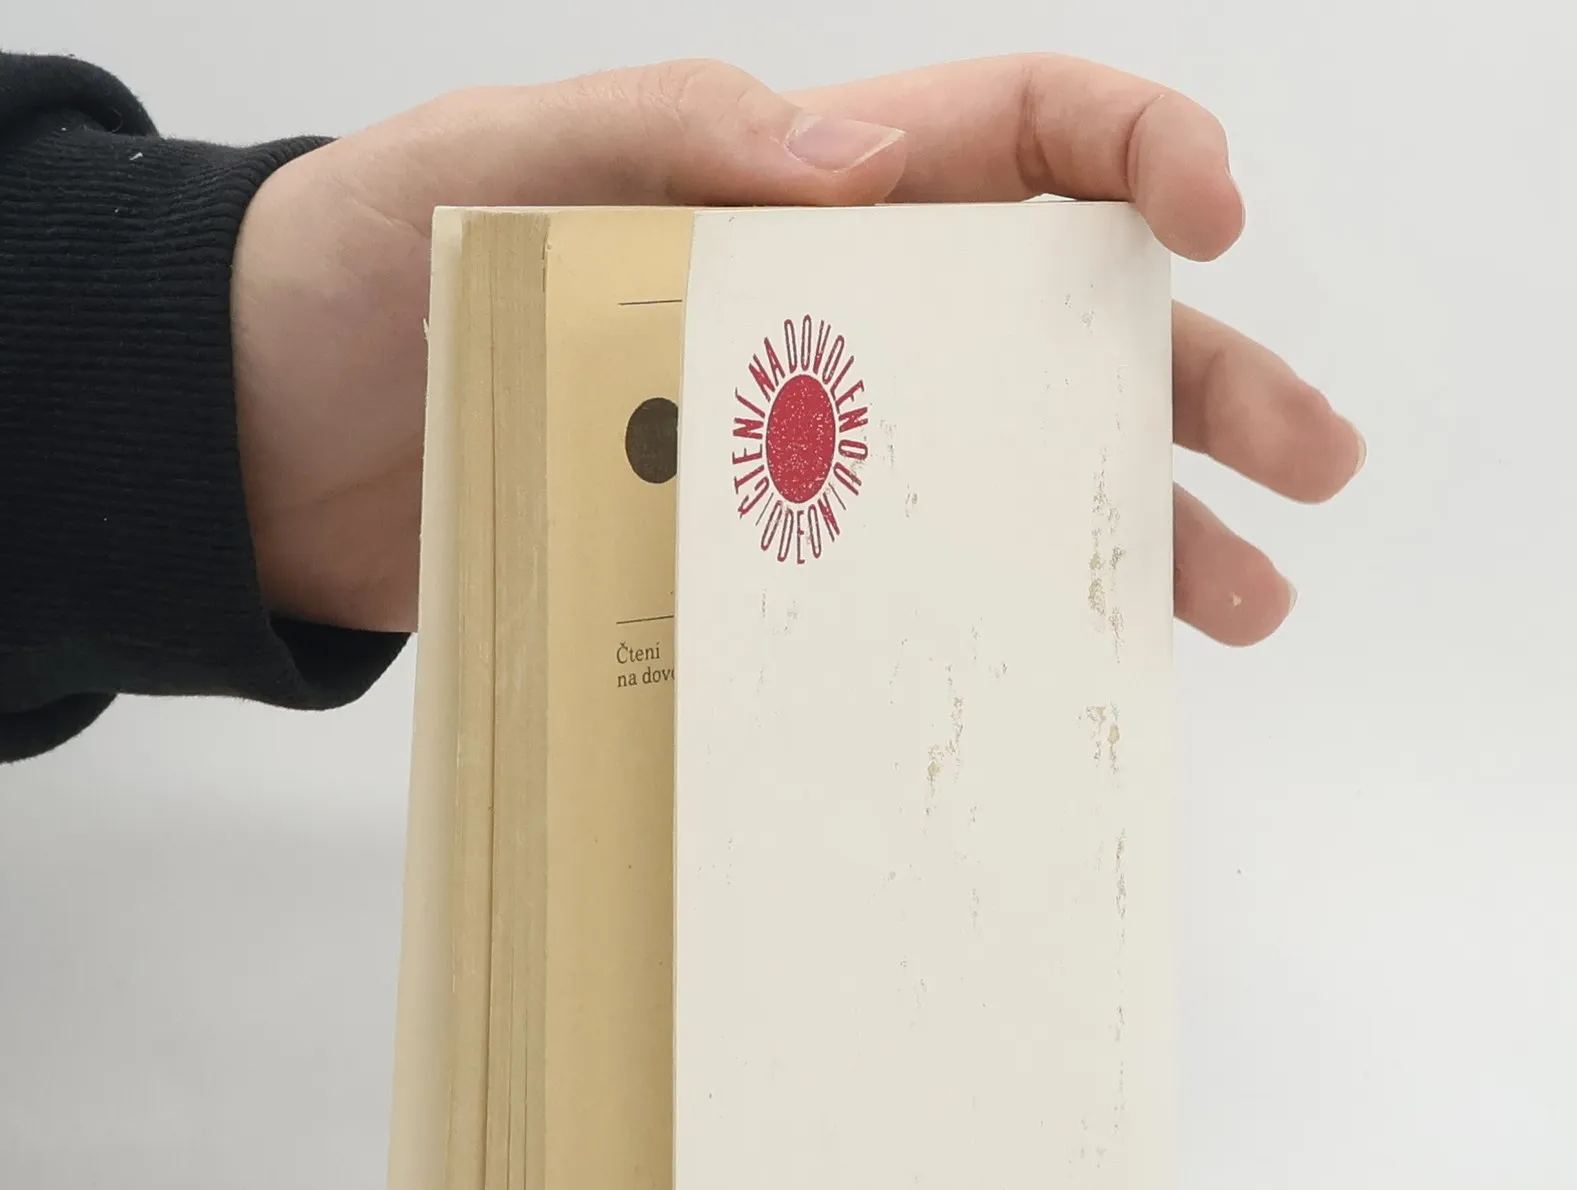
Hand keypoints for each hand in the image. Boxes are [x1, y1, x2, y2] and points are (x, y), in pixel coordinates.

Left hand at [232, 55, 1363, 643]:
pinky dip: (992, 617)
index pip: (1019, 136)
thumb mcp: (499, 164)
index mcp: (803, 187)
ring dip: (1135, 525)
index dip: (1136, 156)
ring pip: (1010, 473)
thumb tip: (861, 163)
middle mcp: (836, 317)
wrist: (265, 443)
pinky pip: (905, 581)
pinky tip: (1072, 666)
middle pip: (1063, 329)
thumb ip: (669, 140)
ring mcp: (804, 450)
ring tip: (1237, 603)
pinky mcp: (751, 561)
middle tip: (1310, 463)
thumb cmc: (359, 273)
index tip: (1213, 221)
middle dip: (1202, 379)